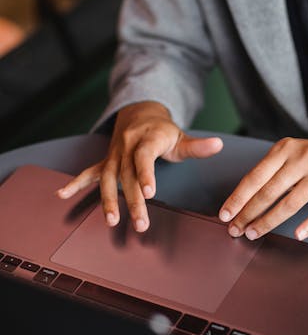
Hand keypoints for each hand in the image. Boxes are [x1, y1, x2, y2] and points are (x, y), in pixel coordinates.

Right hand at [57, 101, 222, 231]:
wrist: (139, 112)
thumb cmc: (162, 130)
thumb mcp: (181, 136)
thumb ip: (197, 146)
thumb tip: (218, 145)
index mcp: (146, 139)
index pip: (144, 157)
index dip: (146, 174)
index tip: (150, 193)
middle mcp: (127, 147)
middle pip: (127, 175)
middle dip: (133, 200)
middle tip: (141, 223)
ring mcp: (114, 155)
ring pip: (108, 178)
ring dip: (107, 200)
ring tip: (111, 220)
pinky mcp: (106, 162)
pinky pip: (89, 172)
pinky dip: (75, 183)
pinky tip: (62, 194)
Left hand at [218, 138, 307, 240]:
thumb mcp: (292, 154)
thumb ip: (270, 170)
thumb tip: (241, 200)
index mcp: (285, 148)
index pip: (255, 176)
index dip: (238, 198)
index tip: (226, 213)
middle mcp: (302, 158)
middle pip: (269, 191)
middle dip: (248, 213)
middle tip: (236, 229)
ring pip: (290, 203)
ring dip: (269, 222)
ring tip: (254, 233)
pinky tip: (297, 235)